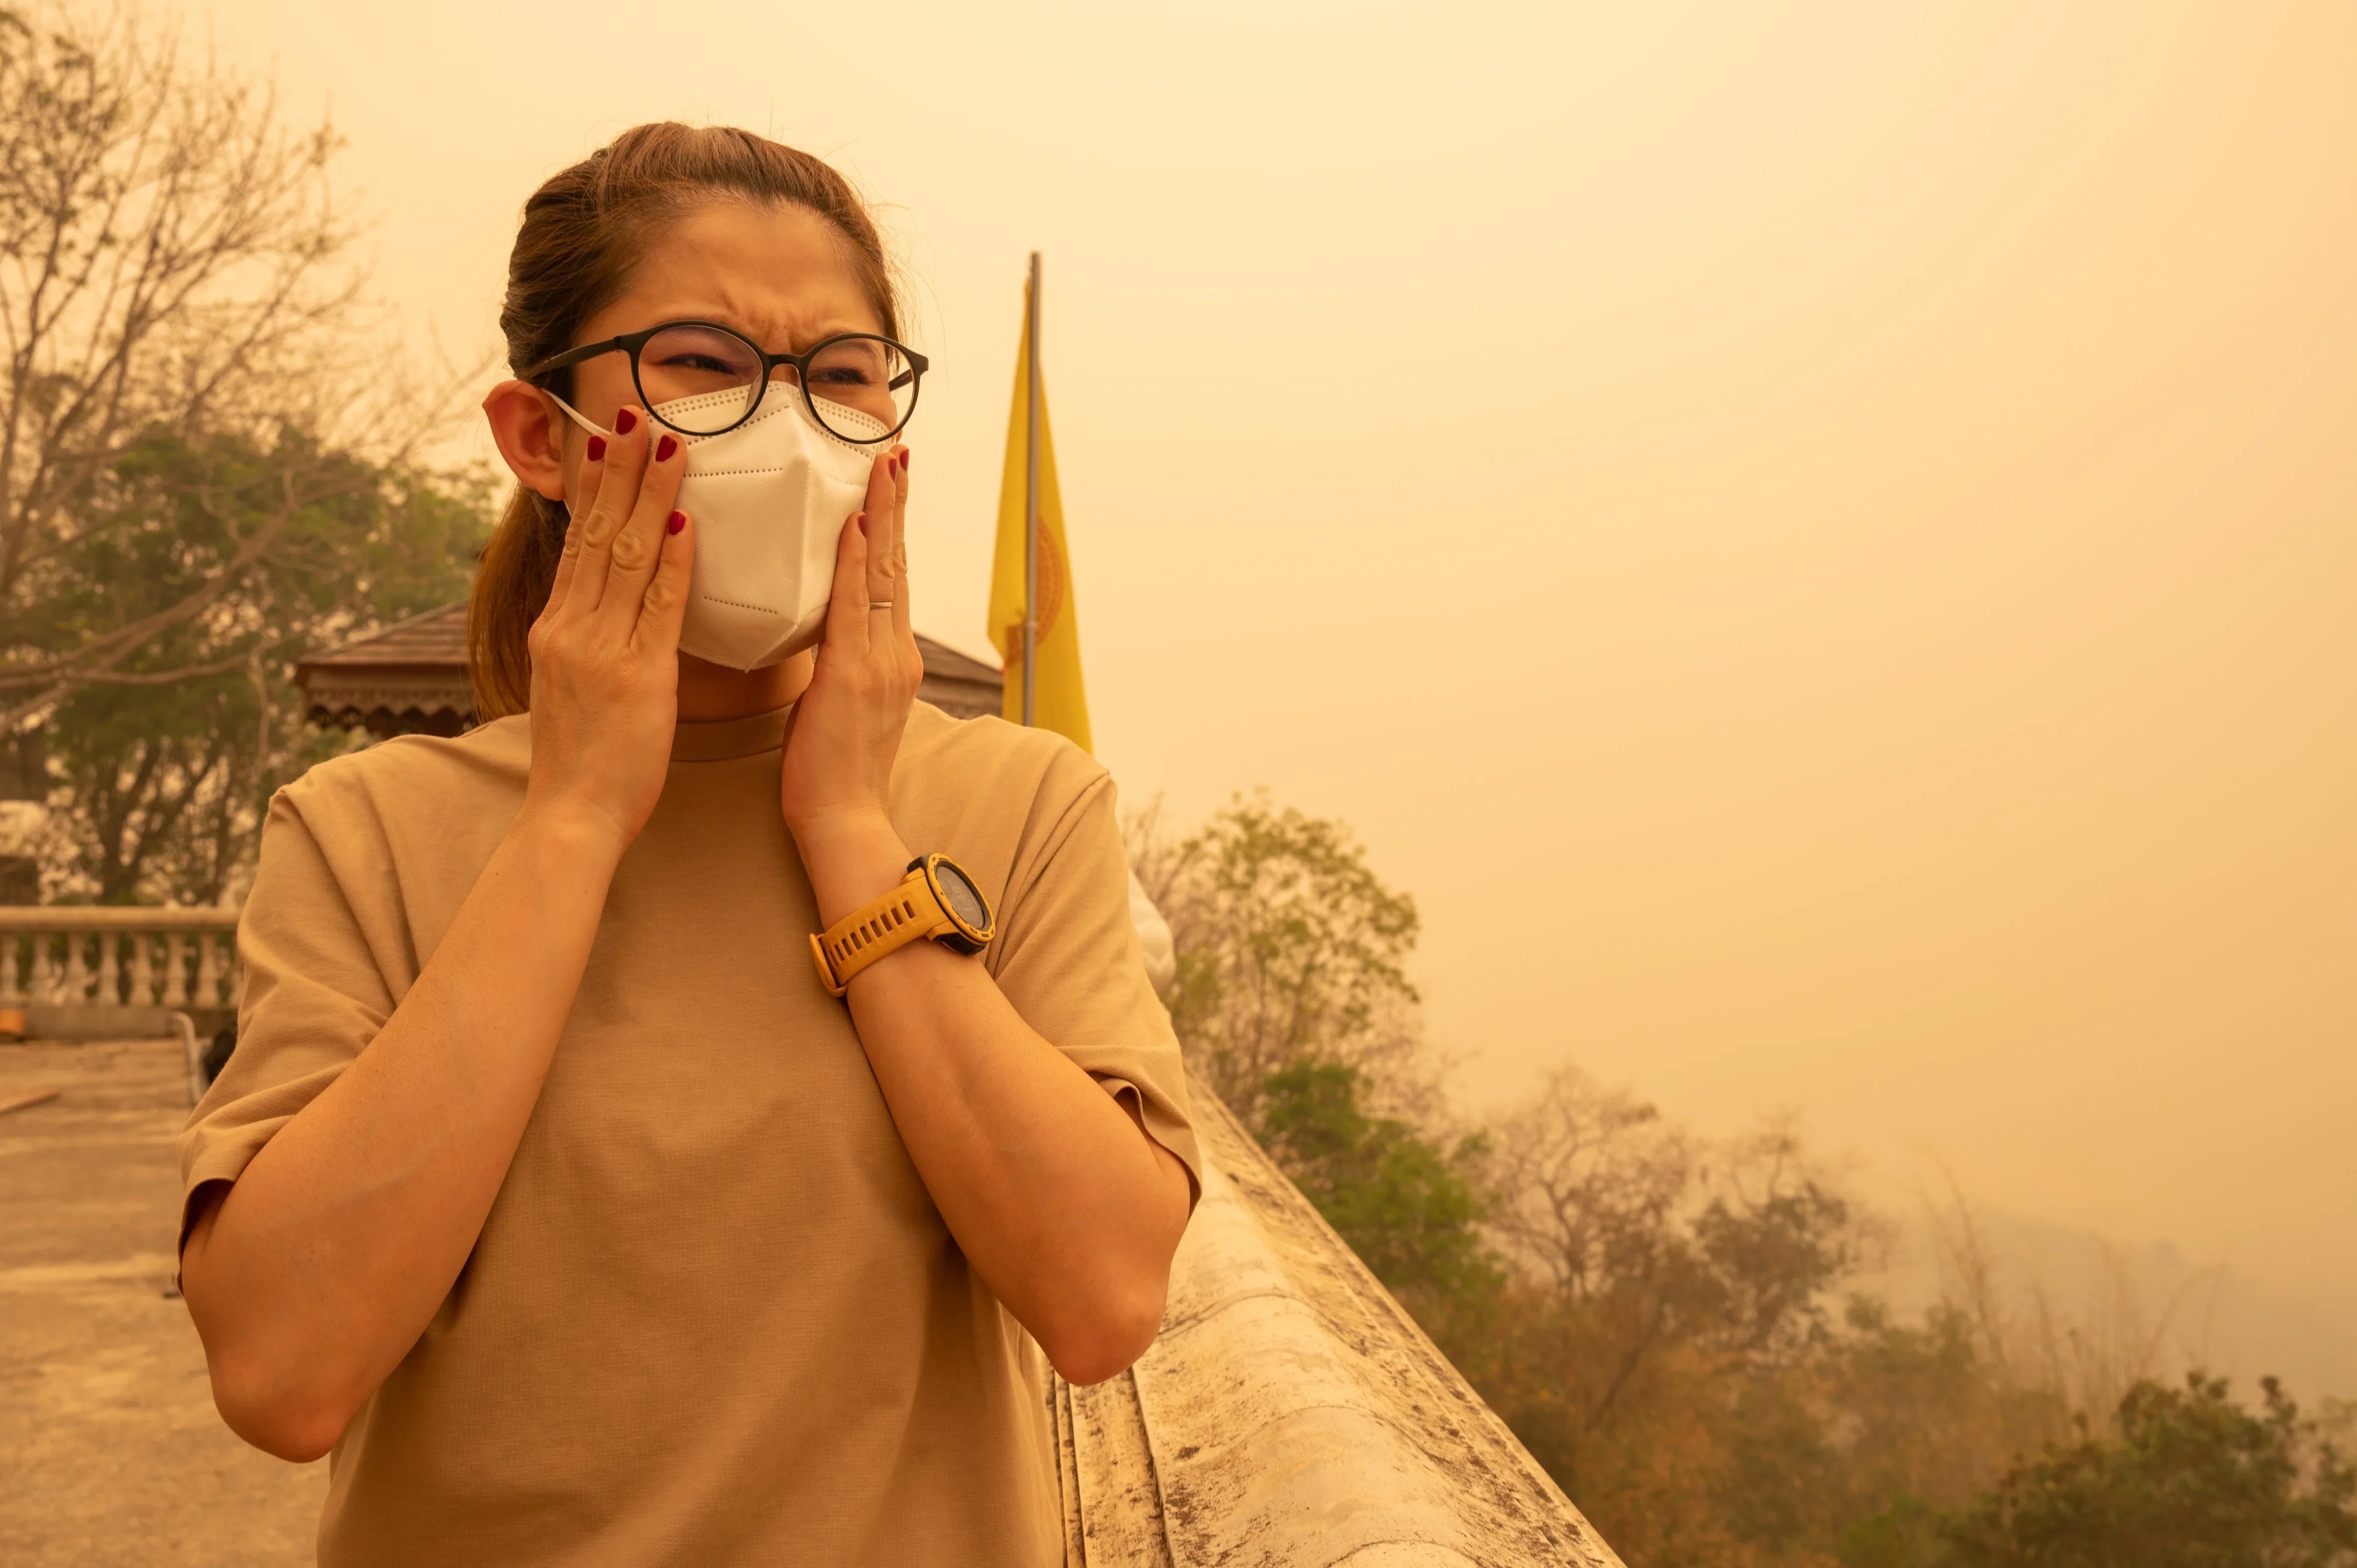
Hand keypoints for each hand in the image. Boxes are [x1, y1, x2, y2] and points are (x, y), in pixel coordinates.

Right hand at [519, 406, 694, 853]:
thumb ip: (589, 639)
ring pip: (628, 555)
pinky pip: (657, 608)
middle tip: (635, 410)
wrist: (570, 816)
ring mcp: (599, 648)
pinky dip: (673, 563)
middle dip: (620, 468)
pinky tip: (689, 524)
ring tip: (669, 442)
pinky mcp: (633, 676)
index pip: (581, 540)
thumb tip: (606, 604)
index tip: (611, 438)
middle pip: (599, 532)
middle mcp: (571, 627)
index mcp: (557, 628)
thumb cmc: (584, 759)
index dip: (598, 486)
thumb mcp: (575, 684)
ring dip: (651, 495)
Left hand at [780, 446, 921, 906]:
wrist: (844, 823)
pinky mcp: (856, 675)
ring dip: (882, 514)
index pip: (891, 581)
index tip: (889, 483)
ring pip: (883, 573)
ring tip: (882, 465)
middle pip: (897, 564)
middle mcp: (895, 654)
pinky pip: (854, 605)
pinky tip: (854, 523)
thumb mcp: (839, 708)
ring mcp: (881, 663)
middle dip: (896, 505)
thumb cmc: (831, 775)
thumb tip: (823, 638)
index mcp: (890, 661)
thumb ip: (839, 666)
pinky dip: (856, 561)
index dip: (892, 529)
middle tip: (894, 452)